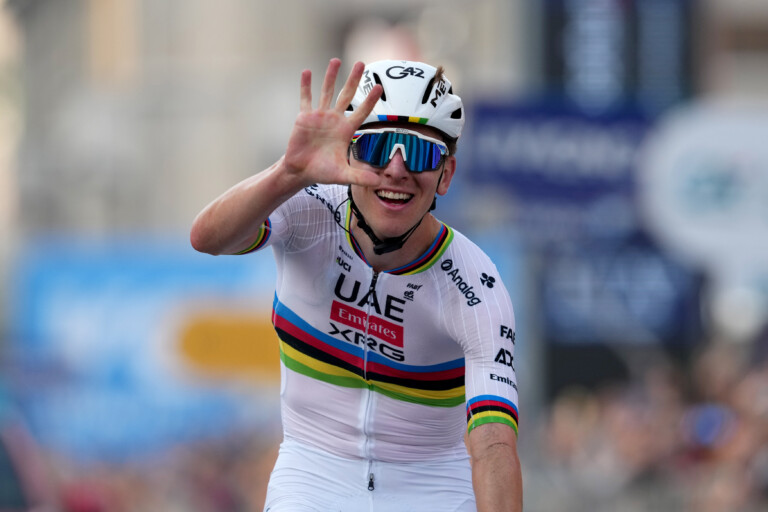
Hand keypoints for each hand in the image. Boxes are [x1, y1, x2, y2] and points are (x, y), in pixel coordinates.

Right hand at [283, 58, 382, 187]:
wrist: (301, 171)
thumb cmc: (323, 172)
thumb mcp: (343, 176)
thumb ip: (360, 177)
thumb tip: (379, 184)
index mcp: (346, 130)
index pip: (361, 112)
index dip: (370, 100)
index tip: (379, 87)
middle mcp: (334, 119)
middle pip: (346, 95)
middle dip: (353, 80)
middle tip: (361, 63)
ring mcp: (319, 116)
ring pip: (327, 92)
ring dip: (331, 76)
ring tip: (336, 60)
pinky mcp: (304, 117)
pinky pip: (306, 98)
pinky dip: (306, 86)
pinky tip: (307, 72)